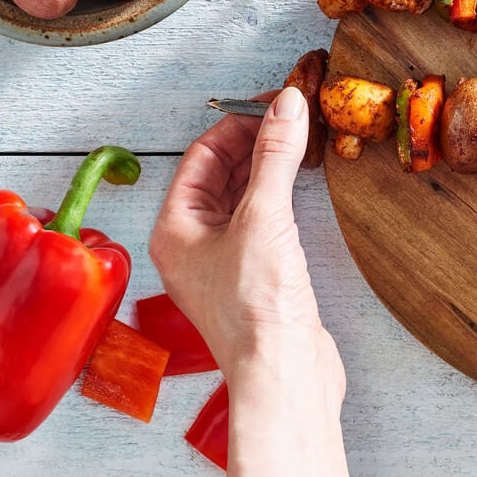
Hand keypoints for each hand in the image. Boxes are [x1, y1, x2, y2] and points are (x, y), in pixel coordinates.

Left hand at [149, 86, 341, 394]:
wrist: (284, 373)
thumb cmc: (257, 310)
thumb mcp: (265, 217)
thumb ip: (275, 156)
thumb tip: (285, 105)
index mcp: (173, 229)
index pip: (201, 156)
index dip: (238, 124)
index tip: (274, 104)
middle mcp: (191, 245)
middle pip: (219, 174)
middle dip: (254, 142)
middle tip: (291, 116)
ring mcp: (223, 264)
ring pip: (241, 198)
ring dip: (268, 168)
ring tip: (299, 142)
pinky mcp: (255, 279)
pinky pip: (261, 221)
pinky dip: (279, 196)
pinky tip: (302, 184)